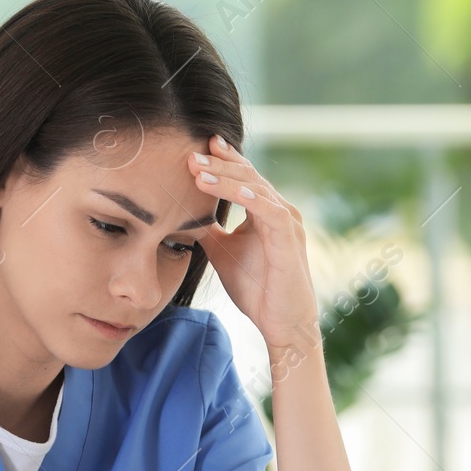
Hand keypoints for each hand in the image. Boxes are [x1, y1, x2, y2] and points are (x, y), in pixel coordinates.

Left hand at [188, 135, 319, 353]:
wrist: (281, 323)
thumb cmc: (257, 290)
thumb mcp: (223, 253)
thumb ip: (209, 231)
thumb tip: (182, 215)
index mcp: (265, 211)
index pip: (244, 176)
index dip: (223, 160)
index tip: (197, 147)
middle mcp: (279, 210)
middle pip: (248, 176)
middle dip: (219, 164)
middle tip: (190, 155)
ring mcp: (287, 222)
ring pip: (256, 188)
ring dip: (227, 178)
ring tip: (199, 172)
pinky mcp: (289, 239)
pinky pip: (270, 211)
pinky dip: (250, 199)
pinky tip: (231, 191)